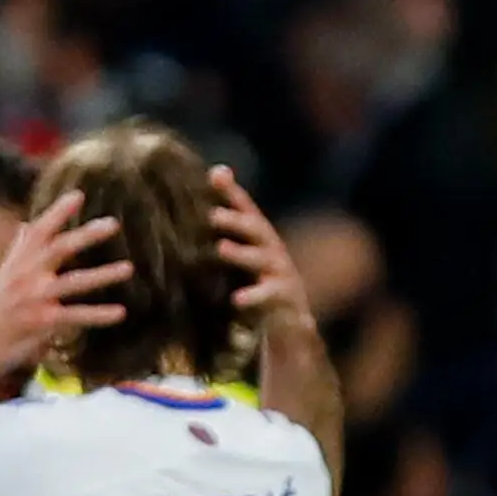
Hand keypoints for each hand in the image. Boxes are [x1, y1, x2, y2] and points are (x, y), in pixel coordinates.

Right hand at [0, 188, 127, 379]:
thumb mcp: (2, 275)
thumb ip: (17, 249)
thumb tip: (26, 225)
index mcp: (18, 262)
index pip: (40, 231)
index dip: (58, 212)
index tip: (78, 195)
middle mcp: (26, 276)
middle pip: (60, 249)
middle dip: (86, 235)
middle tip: (113, 223)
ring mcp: (34, 299)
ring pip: (73, 283)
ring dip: (102, 275)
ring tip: (128, 268)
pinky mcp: (41, 322)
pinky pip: (75, 316)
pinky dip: (98, 315)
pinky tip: (120, 312)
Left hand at [210, 166, 311, 331]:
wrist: (288, 319)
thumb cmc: (257, 279)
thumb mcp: (242, 252)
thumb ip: (226, 227)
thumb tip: (208, 183)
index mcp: (259, 235)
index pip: (245, 208)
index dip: (231, 191)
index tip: (214, 176)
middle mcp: (272, 247)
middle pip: (255, 228)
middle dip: (236, 220)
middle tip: (212, 215)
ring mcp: (280, 271)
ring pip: (261, 259)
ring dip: (240, 253)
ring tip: (221, 248)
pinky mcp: (284, 297)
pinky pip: (268, 295)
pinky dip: (253, 297)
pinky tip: (236, 300)